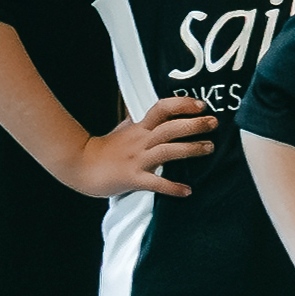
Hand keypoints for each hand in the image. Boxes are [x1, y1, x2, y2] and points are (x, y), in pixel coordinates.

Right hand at [61, 93, 214, 201]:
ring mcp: (137, 160)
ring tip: (209, 148)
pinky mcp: (133, 179)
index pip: (161, 109)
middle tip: (214, 123)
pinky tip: (187, 191)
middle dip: (194, 124)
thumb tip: (147, 110)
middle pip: (170, 128)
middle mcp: (141, 141)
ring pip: (167, 151)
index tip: (200, 104)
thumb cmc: (103, 148)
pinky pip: (156, 183)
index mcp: (139, 128)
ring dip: (190, 149)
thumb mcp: (122, 129)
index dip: (181, 104)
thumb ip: (138, 121)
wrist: (79, 165)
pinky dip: (172, 187)